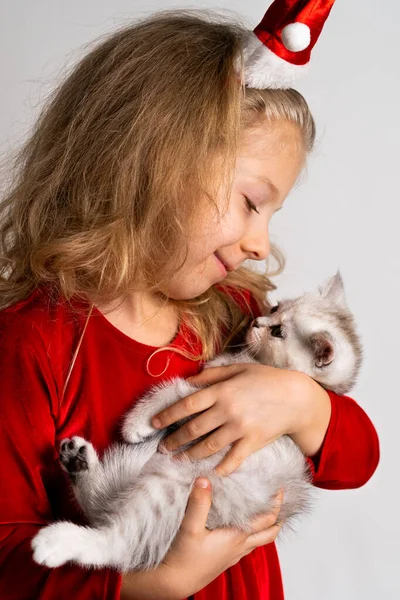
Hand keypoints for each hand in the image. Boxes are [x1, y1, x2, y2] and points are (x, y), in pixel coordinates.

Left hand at [153, 363, 312, 475]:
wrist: (296, 398)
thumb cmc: (266, 379)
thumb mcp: (238, 369)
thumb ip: (211, 375)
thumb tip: (188, 382)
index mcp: (222, 391)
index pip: (187, 405)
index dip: (167, 415)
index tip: (154, 424)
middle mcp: (227, 411)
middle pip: (193, 429)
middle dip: (174, 440)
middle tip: (162, 448)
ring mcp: (240, 429)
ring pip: (208, 446)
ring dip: (189, 455)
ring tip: (177, 459)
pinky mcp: (252, 443)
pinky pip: (231, 460)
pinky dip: (218, 469)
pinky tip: (207, 473)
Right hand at [161, 479, 283, 598]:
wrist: (174, 583)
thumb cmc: (183, 558)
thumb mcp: (190, 528)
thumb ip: (199, 503)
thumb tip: (206, 479)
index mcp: (236, 536)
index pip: (266, 519)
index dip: (276, 504)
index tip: (280, 489)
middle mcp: (239, 547)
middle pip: (269, 533)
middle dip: (277, 518)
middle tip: (278, 501)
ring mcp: (233, 555)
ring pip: (259, 541)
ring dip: (266, 528)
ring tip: (264, 512)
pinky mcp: (225, 560)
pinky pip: (247, 546)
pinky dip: (252, 535)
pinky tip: (241, 528)